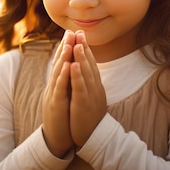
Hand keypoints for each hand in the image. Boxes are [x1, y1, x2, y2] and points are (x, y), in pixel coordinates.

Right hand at [42, 30, 74, 157]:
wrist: (56, 140)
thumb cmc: (63, 119)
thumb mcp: (64, 98)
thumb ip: (66, 84)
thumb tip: (71, 69)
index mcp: (57, 85)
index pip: (62, 63)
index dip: (66, 48)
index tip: (72, 33)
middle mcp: (53, 87)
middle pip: (59, 64)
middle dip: (65, 47)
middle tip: (70, 31)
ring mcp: (53, 95)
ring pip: (58, 73)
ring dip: (63, 57)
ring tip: (69, 43)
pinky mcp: (55, 105)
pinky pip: (60, 88)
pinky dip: (64, 76)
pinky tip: (69, 66)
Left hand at [69, 31, 106, 147]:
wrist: (96, 138)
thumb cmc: (91, 116)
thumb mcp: (90, 96)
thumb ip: (88, 82)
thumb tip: (84, 69)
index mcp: (94, 85)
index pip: (90, 62)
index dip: (85, 47)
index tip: (80, 33)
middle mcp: (94, 87)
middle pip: (89, 64)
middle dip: (83, 47)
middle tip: (79, 32)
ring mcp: (90, 95)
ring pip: (86, 74)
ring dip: (81, 58)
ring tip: (77, 44)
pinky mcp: (84, 105)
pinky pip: (80, 89)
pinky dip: (77, 77)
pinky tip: (73, 66)